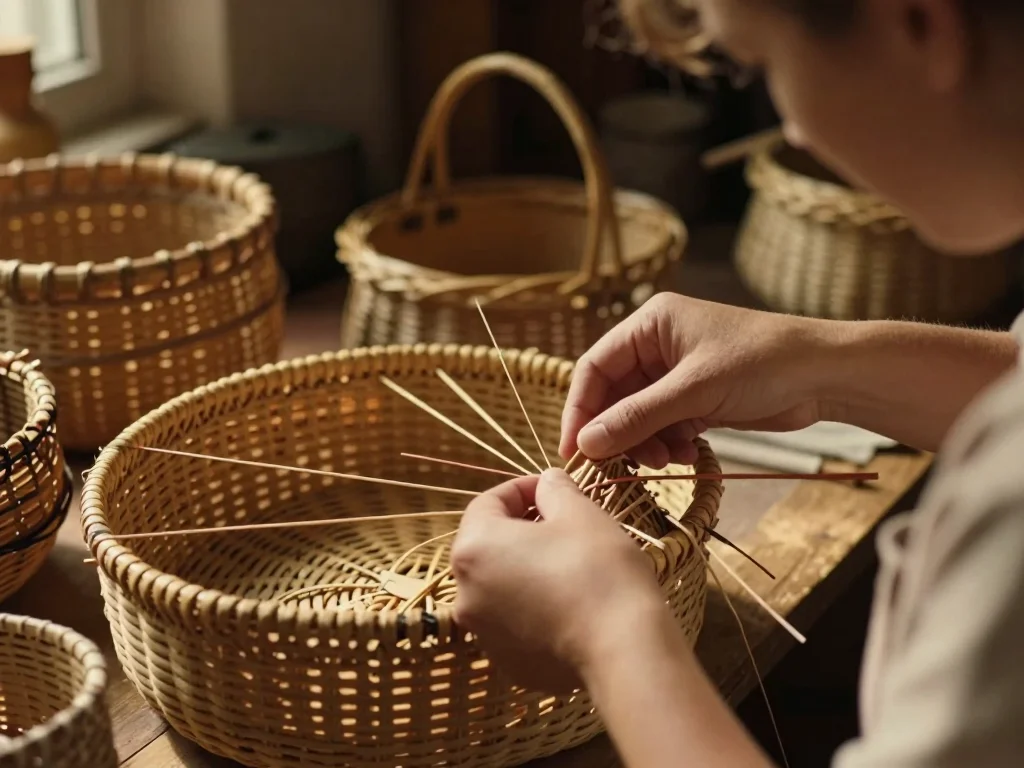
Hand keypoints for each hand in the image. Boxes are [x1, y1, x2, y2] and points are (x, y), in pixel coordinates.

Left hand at [451, 469, 668, 693]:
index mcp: (474, 548)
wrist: (623, 651)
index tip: (553, 489)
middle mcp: (466, 592)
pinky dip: (534, 607)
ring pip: (500, 585)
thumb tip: (546, 483)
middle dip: (522, 529)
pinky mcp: (507, 663)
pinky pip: (515, 623)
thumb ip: (554, 489)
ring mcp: (483, 633)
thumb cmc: (599, 571)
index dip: (522, 489)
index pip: (487, 502)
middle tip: (563, 523)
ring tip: (569, 564)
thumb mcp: (580, 513)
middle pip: (489, 545)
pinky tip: (570, 604)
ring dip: (527, 568)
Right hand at [559, 293, 833, 466]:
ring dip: (646, 442)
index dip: (581, 409)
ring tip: (666, 461)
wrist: (826, 374)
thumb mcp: (694, 390)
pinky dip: (670, 444)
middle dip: (619, 432)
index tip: (574, 450)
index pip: (595, 367)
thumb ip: (637, 417)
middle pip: (615, 395)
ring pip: (640, 415)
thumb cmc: (762, 363)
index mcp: (650, 324)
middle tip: (621, 465)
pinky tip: (688, 455)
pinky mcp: (698, 398)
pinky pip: (666, 425)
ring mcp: (678, 373)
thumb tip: (586, 443)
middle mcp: (658, 345)